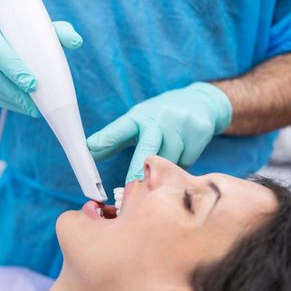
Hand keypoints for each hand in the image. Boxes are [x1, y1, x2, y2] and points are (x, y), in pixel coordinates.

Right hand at [0, 21, 82, 116]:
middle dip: (16, 93)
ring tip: (32, 109)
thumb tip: (76, 41)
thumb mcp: (34, 31)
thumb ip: (57, 33)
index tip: (32, 85)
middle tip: (35, 105)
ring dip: (12, 102)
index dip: (15, 70)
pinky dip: (6, 104)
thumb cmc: (17, 38)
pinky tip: (20, 107)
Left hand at [87, 82, 232, 182]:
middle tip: (130, 188)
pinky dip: (180, 165)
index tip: (90, 149)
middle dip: (137, 171)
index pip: (120, 129)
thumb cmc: (160, 117)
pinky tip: (181, 154)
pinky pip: (186, 162)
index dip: (106, 139)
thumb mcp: (136, 123)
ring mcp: (181, 124)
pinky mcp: (199, 132)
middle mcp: (160, 118)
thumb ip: (114, 139)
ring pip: (169, 161)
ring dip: (163, 169)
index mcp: (140, 116)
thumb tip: (90, 152)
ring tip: (164, 159)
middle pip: (147, 150)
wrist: (200, 102)